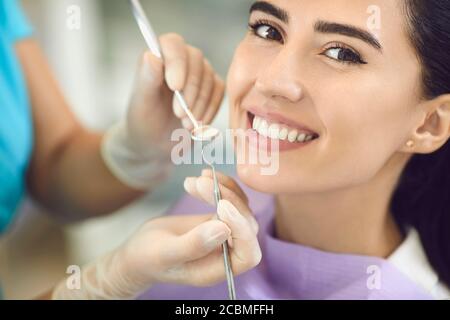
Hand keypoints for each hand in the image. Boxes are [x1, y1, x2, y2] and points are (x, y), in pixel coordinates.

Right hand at [52, 171, 260, 299]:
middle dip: (228, 200)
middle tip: (201, 183)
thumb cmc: (149, 258)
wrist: (139, 251)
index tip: (221, 205)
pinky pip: (230, 200)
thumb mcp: (167, 252)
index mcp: (219, 269)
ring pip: (240, 208)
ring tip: (198, 179)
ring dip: (223, 189)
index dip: (241, 229)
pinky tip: (204, 176)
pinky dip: (221, 185)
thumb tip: (224, 228)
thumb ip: (194, 245)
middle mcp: (227, 253)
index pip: (248, 253)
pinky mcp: (219, 220)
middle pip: (246, 225)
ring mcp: (225, 235)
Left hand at [101, 33, 224, 189]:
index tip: (175, 87)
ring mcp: (198, 75)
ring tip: (185, 124)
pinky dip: (211, 109)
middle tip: (179, 114)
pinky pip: (219, 92)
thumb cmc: (144, 122)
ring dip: (200, 103)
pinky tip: (198, 124)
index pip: (173, 43)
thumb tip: (152, 55)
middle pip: (196, 60)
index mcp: (159, 57)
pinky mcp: (211, 90)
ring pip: (210, 77)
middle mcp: (180, 61)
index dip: (177, 62)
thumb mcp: (142, 103)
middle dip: (190, 89)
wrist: (156, 145)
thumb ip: (146, 78)